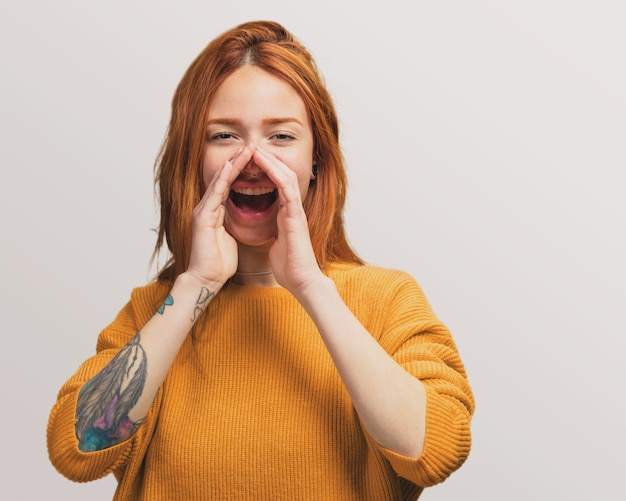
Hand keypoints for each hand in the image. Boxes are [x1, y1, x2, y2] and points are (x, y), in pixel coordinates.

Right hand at [186, 147, 250, 287]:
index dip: (241, 171)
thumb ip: (231, 224)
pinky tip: (232, 166)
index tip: (255, 159)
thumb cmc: (219, 263)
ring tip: (246, 149)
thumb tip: (238, 218)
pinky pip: (216, 193)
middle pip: (224, 178)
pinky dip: (224, 179)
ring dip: (233, 164)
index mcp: (215, 212)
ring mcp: (203, 211)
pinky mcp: (203, 218)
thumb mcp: (230, 238)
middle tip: (252, 145)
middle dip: (238, 161)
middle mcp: (207, 208)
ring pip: (219, 181)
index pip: (229, 185)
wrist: (207, 279)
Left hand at [253, 148, 324, 292]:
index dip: (265, 171)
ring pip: (285, 177)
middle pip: (282, 176)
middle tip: (252, 147)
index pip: (277, 185)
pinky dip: (276, 174)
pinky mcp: (296, 216)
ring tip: (256, 149)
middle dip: (267, 161)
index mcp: (286, 214)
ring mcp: (296, 211)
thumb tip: (269, 231)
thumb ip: (274, 232)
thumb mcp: (276, 244)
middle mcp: (292, 209)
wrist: (301, 281)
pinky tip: (265, 163)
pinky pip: (287, 189)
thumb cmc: (289, 266)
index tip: (249, 161)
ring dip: (271, 161)